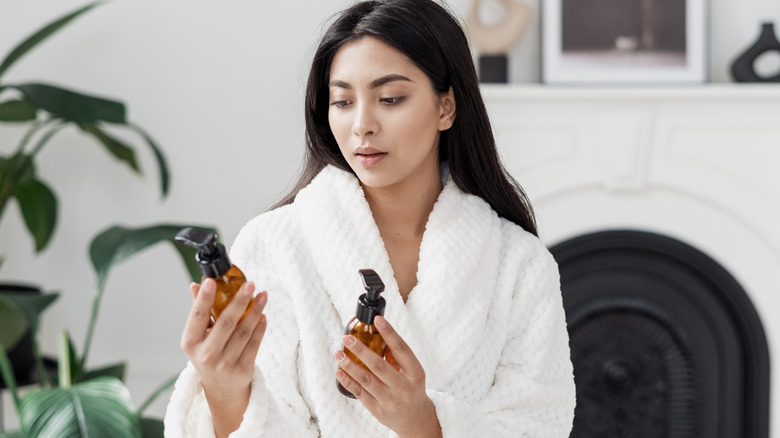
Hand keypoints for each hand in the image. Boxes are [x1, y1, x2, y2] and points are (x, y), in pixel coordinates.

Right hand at [180, 279, 267, 436]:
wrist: (220, 387)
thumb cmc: (209, 353)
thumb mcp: (199, 336)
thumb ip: (200, 311)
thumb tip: (196, 285)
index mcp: (190, 343)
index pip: (197, 316)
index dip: (204, 298)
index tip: (211, 280)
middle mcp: (206, 355)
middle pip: (226, 322)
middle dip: (239, 301)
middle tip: (250, 284)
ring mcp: (224, 364)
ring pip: (244, 332)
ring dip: (255, 311)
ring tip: (262, 295)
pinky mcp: (242, 370)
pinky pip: (254, 343)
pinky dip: (260, 327)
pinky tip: (263, 314)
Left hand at [334, 316, 441, 437]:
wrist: (414, 418)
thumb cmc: (411, 388)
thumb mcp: (412, 371)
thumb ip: (397, 355)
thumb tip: (378, 333)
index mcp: (415, 373)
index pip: (401, 349)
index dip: (389, 333)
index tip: (377, 320)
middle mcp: (403, 387)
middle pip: (379, 365)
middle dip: (361, 350)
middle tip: (347, 339)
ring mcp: (390, 400)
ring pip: (366, 380)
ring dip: (349, 365)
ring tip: (338, 353)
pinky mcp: (377, 410)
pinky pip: (359, 393)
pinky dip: (347, 381)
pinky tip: (339, 371)